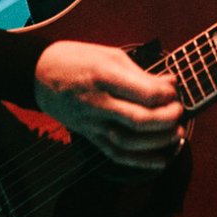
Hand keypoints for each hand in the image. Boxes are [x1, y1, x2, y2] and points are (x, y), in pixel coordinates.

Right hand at [34, 40, 183, 170]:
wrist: (38, 74)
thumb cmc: (78, 59)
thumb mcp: (110, 55)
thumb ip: (141, 73)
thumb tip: (171, 83)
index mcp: (103, 76)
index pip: (143, 93)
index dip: (166, 95)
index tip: (174, 91)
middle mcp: (97, 103)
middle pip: (139, 120)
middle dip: (166, 119)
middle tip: (178, 112)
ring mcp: (91, 123)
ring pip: (129, 142)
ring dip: (157, 142)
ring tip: (176, 134)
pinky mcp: (88, 136)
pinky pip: (115, 154)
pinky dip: (139, 161)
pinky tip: (159, 161)